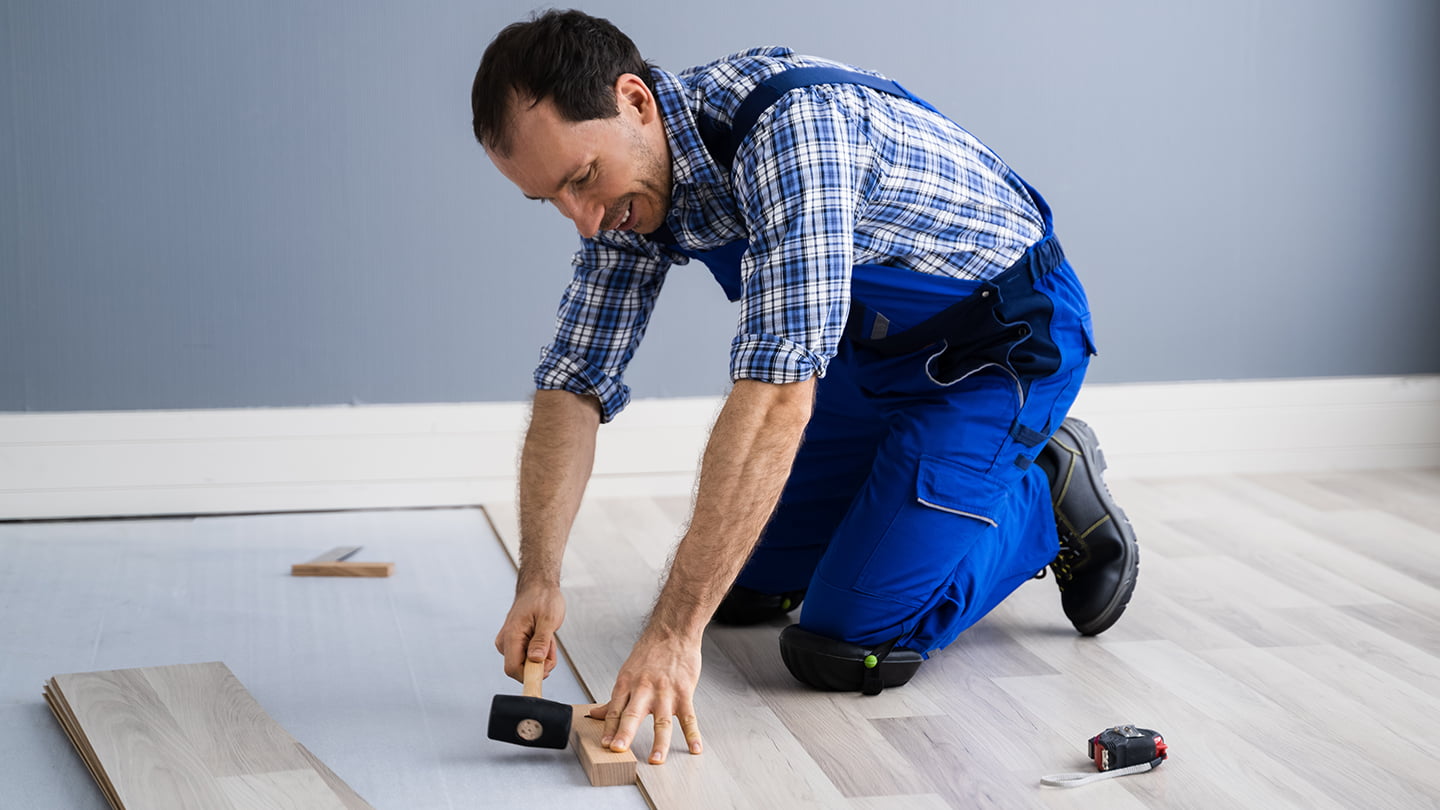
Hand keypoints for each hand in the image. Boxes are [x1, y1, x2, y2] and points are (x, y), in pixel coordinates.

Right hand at [494, 583, 565, 680]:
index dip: (530, 675)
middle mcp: (505, 642)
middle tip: (550, 644)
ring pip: (526, 665)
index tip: (546, 671)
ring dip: (541, 657)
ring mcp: (508, 644)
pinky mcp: (514, 644)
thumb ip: (541, 641)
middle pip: (522, 669)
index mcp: (511, 636)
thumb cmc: (542, 597)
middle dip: (540, 663)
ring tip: (547, 637)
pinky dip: (539, 652)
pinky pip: (527, 658)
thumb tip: (535, 660)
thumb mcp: (548, 619)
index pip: (513, 669)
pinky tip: (543, 637)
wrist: (538, 586)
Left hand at [589, 631, 703, 763]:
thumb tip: (596, 714)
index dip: (609, 729)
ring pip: (662, 721)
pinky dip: (693, 734)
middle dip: (625, 733)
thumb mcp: (627, 672)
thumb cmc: (650, 652)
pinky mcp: (684, 692)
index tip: (606, 745)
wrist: (674, 631)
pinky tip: (694, 748)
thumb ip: (615, 698)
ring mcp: (666, 692)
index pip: (615, 710)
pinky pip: (688, 717)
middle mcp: (644, 689)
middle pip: (632, 714)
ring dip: (659, 742)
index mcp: (627, 684)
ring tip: (656, 759)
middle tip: (619, 749)